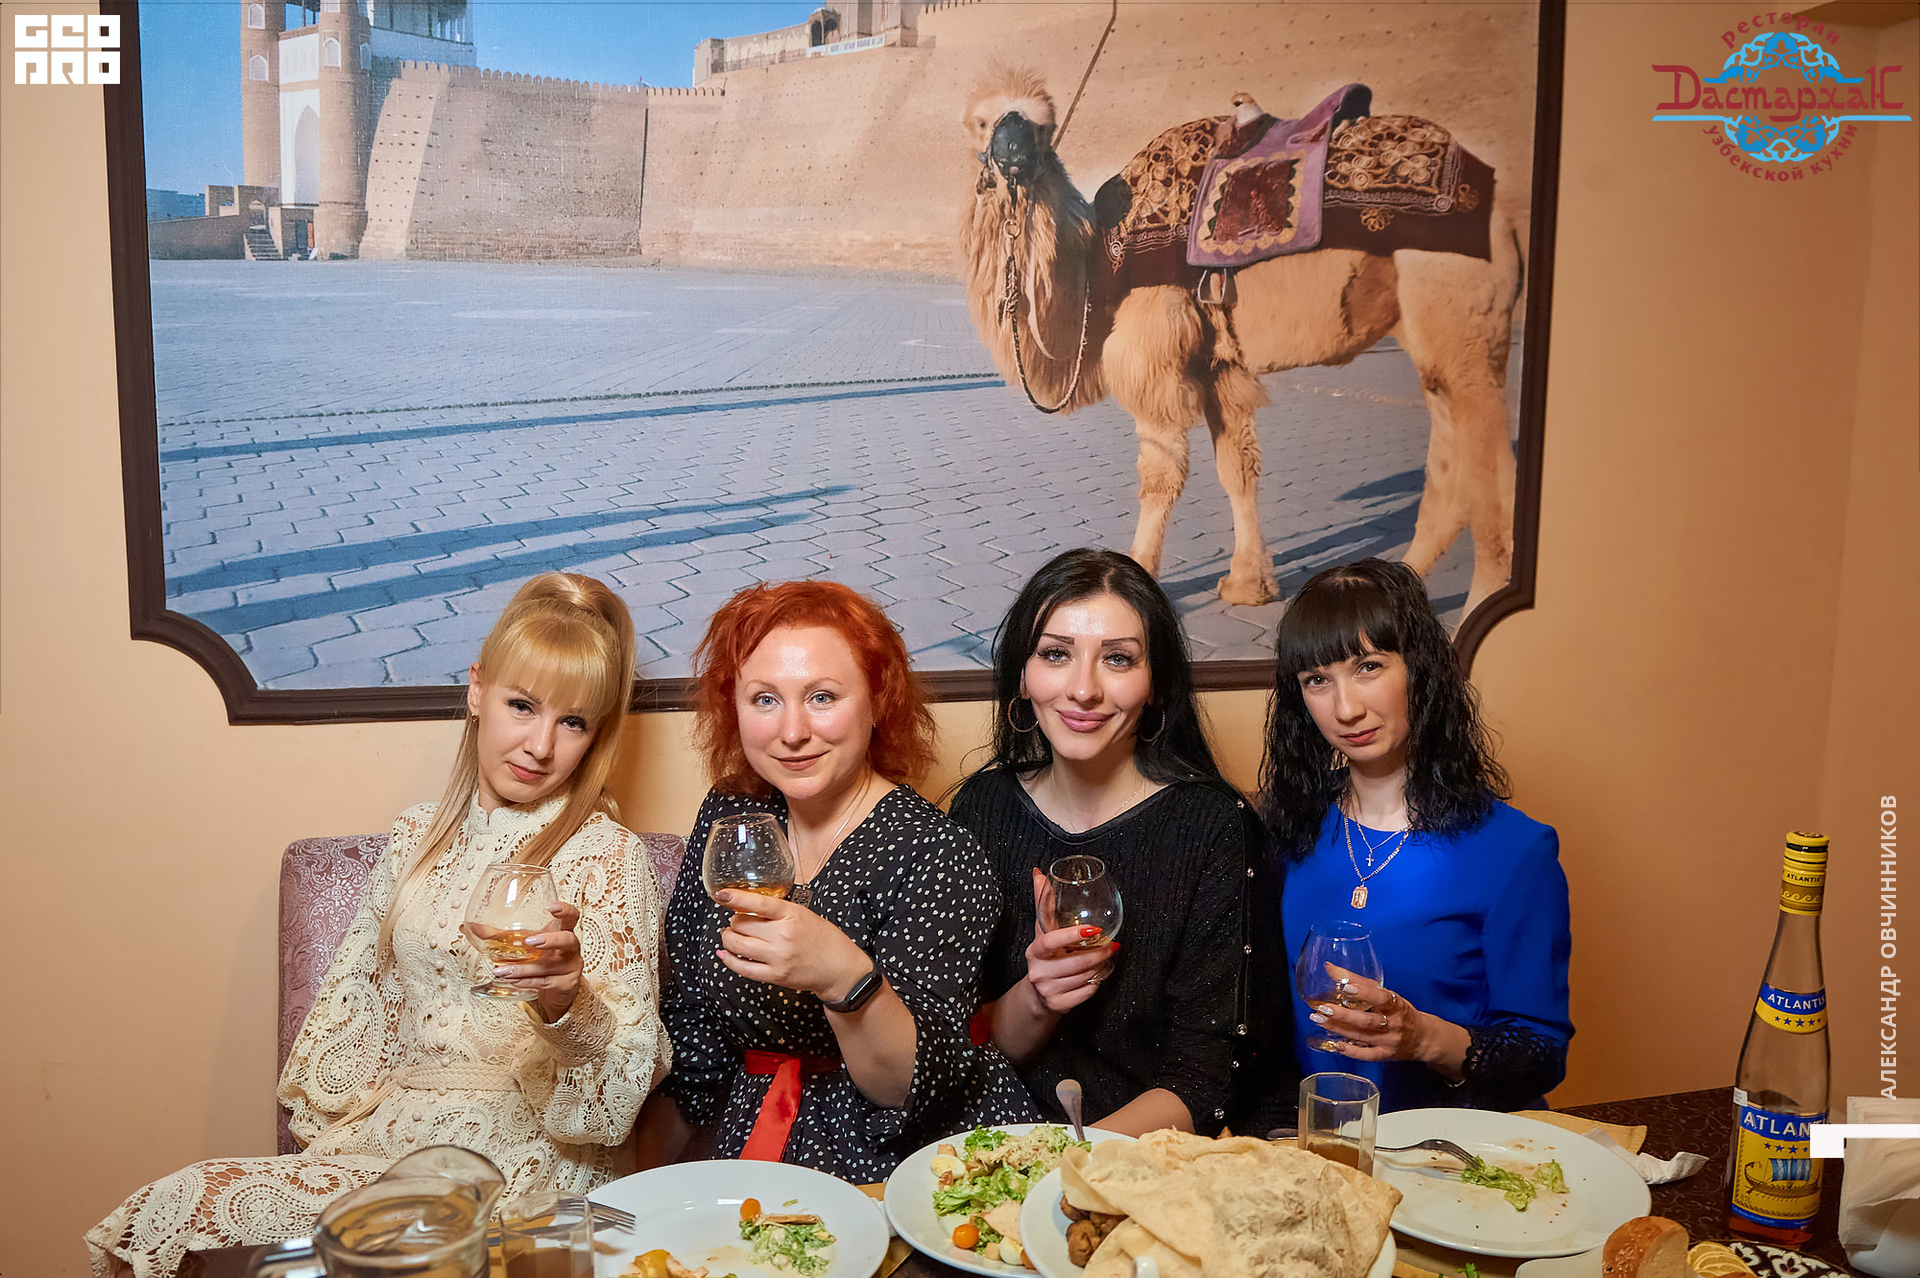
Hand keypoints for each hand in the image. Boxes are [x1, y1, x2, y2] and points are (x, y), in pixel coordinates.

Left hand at [482, 902, 583, 1023]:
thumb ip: (500, 936)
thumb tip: (472, 927)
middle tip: (529, 941)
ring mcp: (571, 966)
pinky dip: (527, 981)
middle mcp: (571, 948)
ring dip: (524, 968)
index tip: (551, 906)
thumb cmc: (541, 958)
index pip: (571, 916)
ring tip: (502, 970)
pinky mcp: (566, 984)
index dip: (564, 910)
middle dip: (550, 940)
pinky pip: (545, 982)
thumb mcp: (524, 944)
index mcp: (563, 931)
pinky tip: (513, 980)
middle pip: (567, 940)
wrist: (556, 987)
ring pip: (548, 965)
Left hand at [714, 890, 870, 1001]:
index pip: (758, 903)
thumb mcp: (804, 914)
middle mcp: (783, 935)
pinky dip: (729, 959)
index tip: (722, 894)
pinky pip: (742, 967)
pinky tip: (725, 953)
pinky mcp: (775, 975)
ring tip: (730, 935)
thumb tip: (748, 907)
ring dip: (728, 938)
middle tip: (736, 921)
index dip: (735, 898)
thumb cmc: (824, 939)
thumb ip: (778, 911)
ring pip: (737, 944)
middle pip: (741, 924)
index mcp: (792, 915)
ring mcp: (778, 957)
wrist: (838, 968)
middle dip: (733, 921)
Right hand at [1024, 868, 1116, 1014]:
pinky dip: (1096, 983)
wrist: (1037, 994)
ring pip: (1084, 977)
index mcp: (1035, 951)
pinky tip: (1096, 975)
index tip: (1094, 929)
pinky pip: (1087, 992)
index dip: (1072, 935)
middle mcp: (1039, 971)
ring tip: (1104, 958)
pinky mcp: (1058, 1005)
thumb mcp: (1042, 932)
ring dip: (1099, 967)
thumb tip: (1039, 873)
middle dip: (1098, 954)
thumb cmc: (1045, 957)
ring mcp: (1048, 990)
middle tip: (1111, 946)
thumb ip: (1043, 903)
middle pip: (1075, 962)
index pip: (1051, 941)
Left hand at [1309, 967, 1433, 1062]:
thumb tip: (1331, 968)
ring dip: (1339, 1029)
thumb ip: (1361, 983)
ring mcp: (1389, 1040)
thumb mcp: (1387, 994)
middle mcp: (1393, 1023)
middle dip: (1343, 1015)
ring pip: (1363, 1036)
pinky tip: (1336, 1045)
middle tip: (1323, 1008)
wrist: (1422, 1037)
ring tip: (1320, 1020)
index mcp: (1395, 1004)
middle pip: (1367, 1020)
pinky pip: (1367, 1054)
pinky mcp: (1386, 1054)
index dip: (1364, 992)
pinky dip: (1352, 1051)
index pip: (1380, 997)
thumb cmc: (1400, 1011)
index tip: (1346, 986)